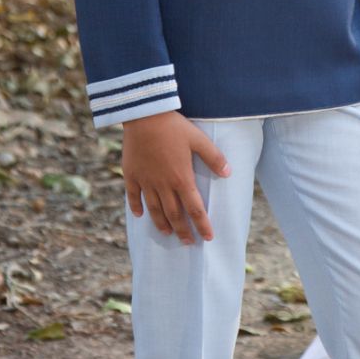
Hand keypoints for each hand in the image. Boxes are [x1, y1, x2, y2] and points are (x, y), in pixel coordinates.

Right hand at [120, 111, 231, 244]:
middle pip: (174, 214)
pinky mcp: (131, 174)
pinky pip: (133, 196)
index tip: (207, 237)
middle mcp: (163, 184)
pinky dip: (136, 207)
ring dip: (161, 223)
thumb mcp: (198, 139)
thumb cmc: (173, 126)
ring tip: (167, 233)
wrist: (144, 115)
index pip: (195, 209)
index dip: (202, 225)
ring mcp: (146, 181)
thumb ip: (214, 157)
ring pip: (154, 209)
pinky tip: (139, 215)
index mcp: (182, 178)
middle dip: (182, 231)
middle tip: (188, 242)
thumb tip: (228, 173)